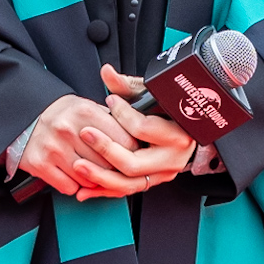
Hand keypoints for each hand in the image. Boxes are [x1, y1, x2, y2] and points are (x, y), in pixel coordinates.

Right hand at [18, 94, 139, 195]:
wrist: (24, 117)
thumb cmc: (60, 113)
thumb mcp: (84, 105)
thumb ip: (108, 118)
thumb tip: (135, 134)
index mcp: (84, 111)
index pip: (122, 139)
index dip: (131, 150)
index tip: (133, 155)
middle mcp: (68, 129)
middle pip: (107, 162)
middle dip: (115, 168)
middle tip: (118, 168)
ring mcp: (54, 149)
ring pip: (90, 178)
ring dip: (95, 179)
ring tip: (96, 171)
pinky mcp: (41, 165)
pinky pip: (70, 187)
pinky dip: (76, 186)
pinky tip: (76, 175)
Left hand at [70, 63, 195, 200]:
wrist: (184, 129)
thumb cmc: (168, 109)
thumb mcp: (151, 93)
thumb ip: (126, 85)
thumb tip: (106, 72)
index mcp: (176, 135)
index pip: (143, 129)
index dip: (123, 114)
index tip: (109, 102)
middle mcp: (171, 159)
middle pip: (133, 164)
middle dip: (105, 150)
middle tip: (86, 134)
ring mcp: (161, 175)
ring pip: (128, 183)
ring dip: (100, 177)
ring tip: (78, 166)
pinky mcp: (151, 183)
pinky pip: (126, 190)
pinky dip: (104, 190)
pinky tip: (85, 188)